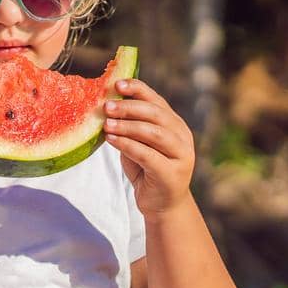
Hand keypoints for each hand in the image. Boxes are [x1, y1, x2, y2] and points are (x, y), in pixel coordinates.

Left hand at [104, 79, 196, 215]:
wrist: (161, 203)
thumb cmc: (146, 167)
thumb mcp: (137, 142)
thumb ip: (130, 124)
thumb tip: (105, 102)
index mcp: (174, 124)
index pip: (157, 101)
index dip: (138, 89)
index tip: (116, 84)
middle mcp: (182, 136)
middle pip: (157, 114)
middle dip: (129, 107)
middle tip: (106, 106)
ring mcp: (181, 155)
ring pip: (154, 133)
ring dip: (128, 126)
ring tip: (106, 123)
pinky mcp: (172, 174)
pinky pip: (148, 155)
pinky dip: (128, 145)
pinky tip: (111, 139)